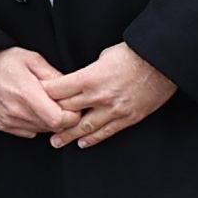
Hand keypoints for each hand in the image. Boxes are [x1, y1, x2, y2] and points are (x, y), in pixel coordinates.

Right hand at [0, 47, 71, 142]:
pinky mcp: (2, 125)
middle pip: (52, 127)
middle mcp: (16, 111)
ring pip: (41, 131)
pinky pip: (28, 132)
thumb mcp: (32, 59)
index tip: (73, 106)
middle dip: (62, 118)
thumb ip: (53, 75)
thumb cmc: (2, 61)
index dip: (71, 116)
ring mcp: (8, 120)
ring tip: (44, 104)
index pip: (58, 120)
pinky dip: (35, 124)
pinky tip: (31, 109)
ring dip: (48, 121)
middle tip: (61, 103)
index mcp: (26, 93)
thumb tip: (71, 88)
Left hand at [39, 44, 175, 148]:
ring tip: (55, 142)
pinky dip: (93, 139)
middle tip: (40, 125)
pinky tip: (82, 143)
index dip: (44, 96)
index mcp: (89, 78)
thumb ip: (88, 72)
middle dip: (51, 119)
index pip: (58, 91)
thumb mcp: (103, 56)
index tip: (35, 99)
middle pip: (67, 112)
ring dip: (68, 136)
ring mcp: (114, 109)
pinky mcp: (128, 117)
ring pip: (85, 127)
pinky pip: (107, 132)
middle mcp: (99, 96)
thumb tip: (77, 81)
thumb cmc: (134, 54)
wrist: (162, 61)